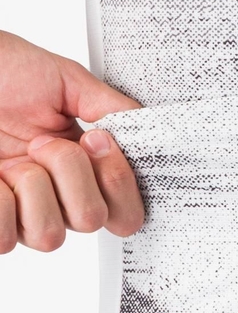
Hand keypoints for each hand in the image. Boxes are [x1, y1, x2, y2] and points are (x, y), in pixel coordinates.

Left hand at [0, 30, 144, 253]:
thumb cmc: (3, 74)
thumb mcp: (66, 81)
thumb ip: (112, 106)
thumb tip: (147, 128)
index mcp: (88, 169)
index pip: (127, 211)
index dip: (117, 181)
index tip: (96, 140)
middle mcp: (60, 196)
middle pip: (92, 220)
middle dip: (70, 175)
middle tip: (43, 144)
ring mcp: (24, 212)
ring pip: (51, 235)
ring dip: (32, 190)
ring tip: (14, 161)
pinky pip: (5, 238)